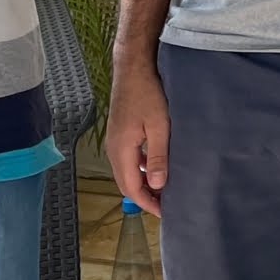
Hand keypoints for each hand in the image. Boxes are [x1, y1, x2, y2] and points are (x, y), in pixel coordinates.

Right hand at [105, 58, 169, 211]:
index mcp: (121, 150)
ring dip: (142, 183)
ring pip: (127, 171)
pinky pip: (128, 159)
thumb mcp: (159, 126)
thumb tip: (158, 185)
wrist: (133, 66)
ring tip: (163, 189)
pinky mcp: (119, 132)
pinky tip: (155, 167)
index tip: (165, 213)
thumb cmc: (148, 92)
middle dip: (144, 197)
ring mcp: (115, 140)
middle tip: (166, 206)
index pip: (131, 187)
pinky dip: (140, 169)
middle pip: (126, 183)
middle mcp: (113, 148)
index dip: (147, 203)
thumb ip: (157, 156)